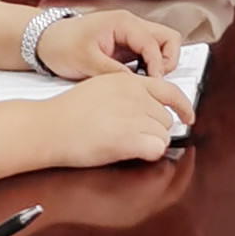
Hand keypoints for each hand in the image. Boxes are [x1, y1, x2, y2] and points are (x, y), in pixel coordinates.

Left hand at [33, 8, 181, 80]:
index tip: (153, 83)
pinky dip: (149, 65)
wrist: (44, 42)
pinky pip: (148, 53)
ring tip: (146, 79)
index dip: (158, 65)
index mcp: (123, 23)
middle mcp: (130, 25)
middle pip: (168, 38)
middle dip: (167, 60)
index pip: (154, 43)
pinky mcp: (125, 46)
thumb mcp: (86, 61)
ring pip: (161, 44)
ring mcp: (129, 35)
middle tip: (155, 78)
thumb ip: (114, 72)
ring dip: (159, 62)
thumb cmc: (61, 45)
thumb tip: (137, 84)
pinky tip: (135, 78)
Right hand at [42, 68, 195, 164]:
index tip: (188, 117)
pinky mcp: (129, 137)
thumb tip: (146, 107)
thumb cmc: (66, 113)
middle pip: (165, 118)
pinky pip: (157, 149)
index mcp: (129, 81)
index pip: (170, 91)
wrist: (46, 127)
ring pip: (163, 135)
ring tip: (120, 143)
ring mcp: (134, 115)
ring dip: (149, 142)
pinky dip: (148, 154)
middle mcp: (136, 95)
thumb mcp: (100, 88)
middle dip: (153, 130)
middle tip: (128, 137)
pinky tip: (129, 151)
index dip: (183, 107)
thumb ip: (127, 94)